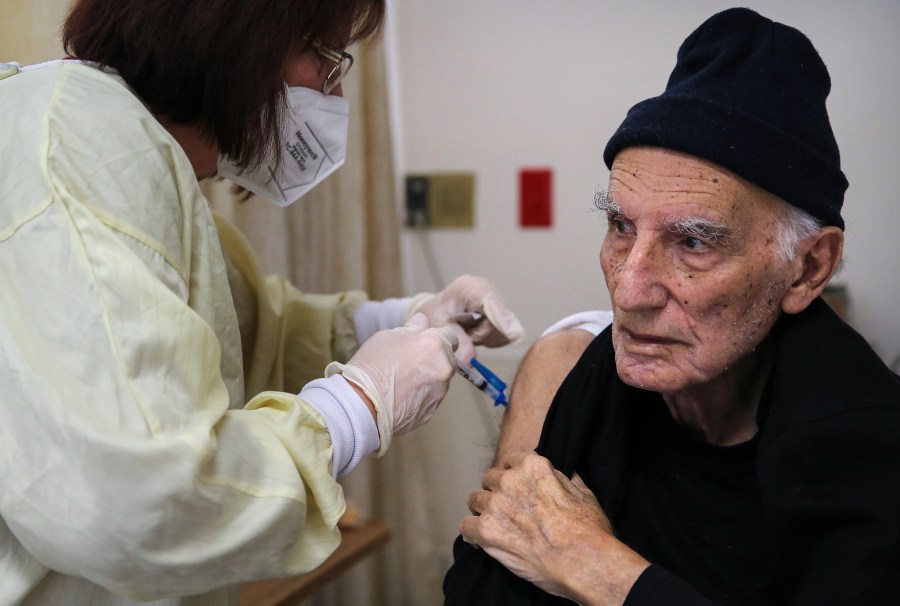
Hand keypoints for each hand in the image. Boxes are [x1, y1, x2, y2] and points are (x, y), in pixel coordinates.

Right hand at [326, 313, 457, 454]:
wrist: (360, 405)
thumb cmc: (372, 365)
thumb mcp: (387, 337)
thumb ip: (412, 329)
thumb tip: (422, 322)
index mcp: (435, 345)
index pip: (451, 336)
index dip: (438, 338)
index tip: (426, 342)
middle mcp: (444, 369)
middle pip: (448, 359)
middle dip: (434, 359)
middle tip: (410, 363)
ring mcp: (439, 393)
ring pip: (441, 380)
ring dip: (429, 378)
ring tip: (403, 382)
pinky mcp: (431, 412)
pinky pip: (431, 399)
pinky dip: (421, 397)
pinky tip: (402, 396)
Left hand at [408, 275, 524, 363]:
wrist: (438, 311)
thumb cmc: (435, 313)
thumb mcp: (439, 325)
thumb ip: (455, 339)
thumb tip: (470, 359)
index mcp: (470, 287)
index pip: (491, 302)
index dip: (503, 319)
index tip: (516, 335)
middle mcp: (488, 292)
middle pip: (498, 321)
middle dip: (480, 334)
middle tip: (461, 331)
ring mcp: (497, 304)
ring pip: (500, 331)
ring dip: (482, 338)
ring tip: (465, 330)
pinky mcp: (502, 317)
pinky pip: (501, 337)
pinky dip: (487, 340)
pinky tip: (473, 332)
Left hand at [461, 452, 648, 604]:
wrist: (583, 560)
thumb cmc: (588, 530)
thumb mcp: (583, 494)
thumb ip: (565, 479)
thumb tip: (561, 474)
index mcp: (533, 465)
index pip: (510, 460)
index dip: (512, 475)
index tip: (515, 487)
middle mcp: (510, 480)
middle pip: (490, 479)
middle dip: (496, 493)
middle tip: (506, 511)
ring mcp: (496, 504)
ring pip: (475, 501)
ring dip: (483, 512)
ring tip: (494, 527)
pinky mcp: (487, 530)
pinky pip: (466, 527)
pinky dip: (472, 534)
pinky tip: (481, 542)